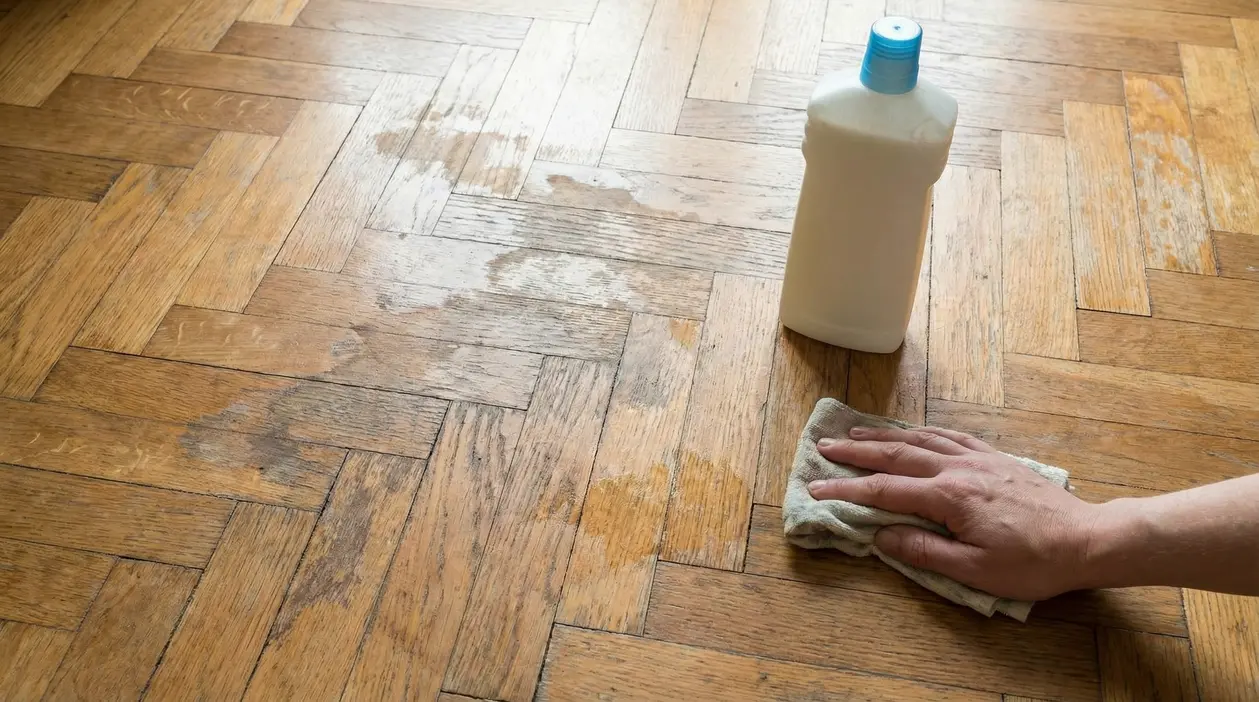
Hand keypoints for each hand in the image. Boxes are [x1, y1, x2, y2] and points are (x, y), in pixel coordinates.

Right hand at [808, 426, 1101, 599]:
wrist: (1087, 540)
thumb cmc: (1032, 563)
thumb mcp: (975, 571)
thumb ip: (924, 551)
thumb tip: (882, 536)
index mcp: (950, 497)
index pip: (886, 490)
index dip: (847, 490)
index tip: (816, 488)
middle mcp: (959, 469)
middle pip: (896, 454)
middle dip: (856, 450)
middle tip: (824, 445)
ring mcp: (978, 459)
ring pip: (920, 438)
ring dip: (884, 434)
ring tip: (855, 431)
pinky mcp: (995, 458)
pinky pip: (949, 436)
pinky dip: (922, 431)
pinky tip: (912, 431)